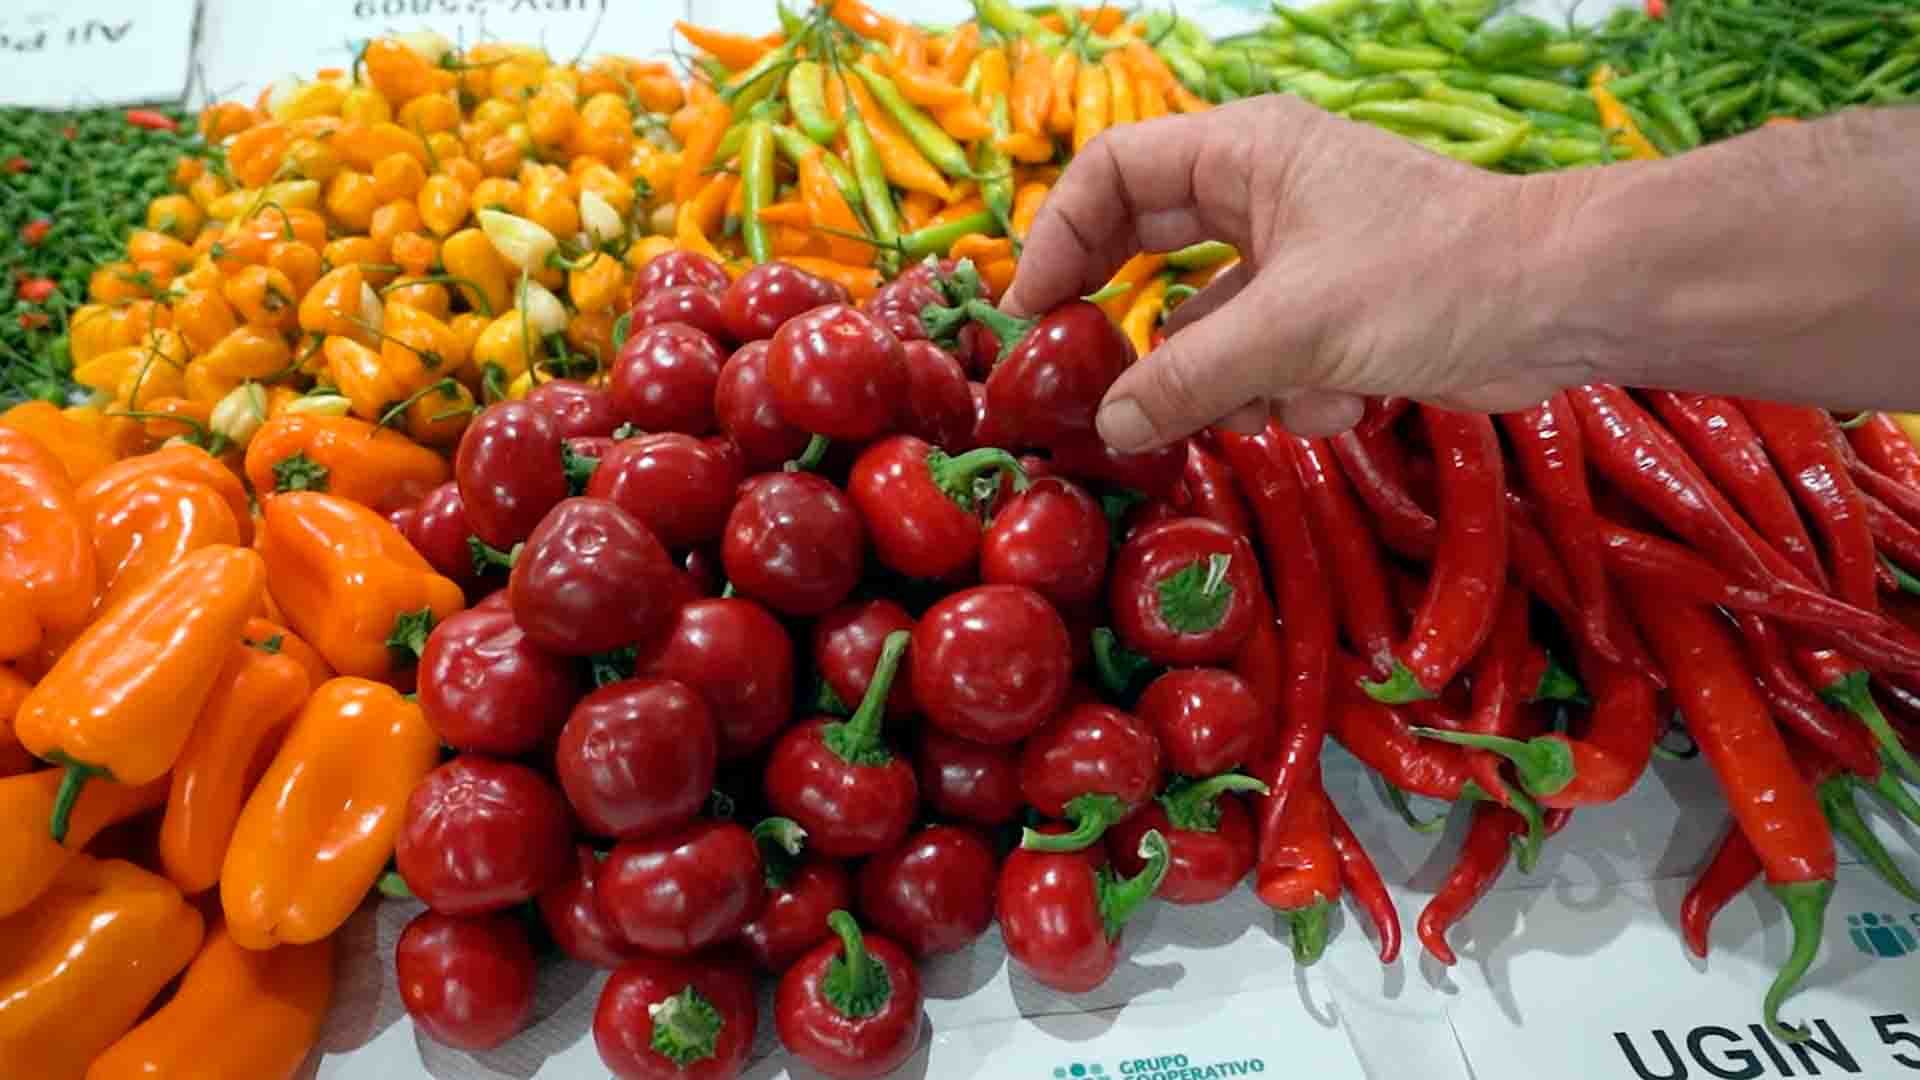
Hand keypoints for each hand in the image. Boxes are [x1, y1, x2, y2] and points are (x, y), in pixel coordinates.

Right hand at [1003, 95, 1605, 448]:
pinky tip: (1345, 400)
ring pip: (1204, 332)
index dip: (1059, 239)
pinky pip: (1261, 367)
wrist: (1564, 308)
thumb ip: (1187, 377)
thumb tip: (1108, 426)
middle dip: (1139, 335)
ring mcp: (1293, 260)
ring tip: (1283, 399)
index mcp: (1244, 152)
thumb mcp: (1293, 329)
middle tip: (1087, 388)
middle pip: (1150, 258)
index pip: (1113, 174)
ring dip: (1233, 383)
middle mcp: (1260, 196)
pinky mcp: (1327, 320)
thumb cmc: (1432, 278)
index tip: (1029, 315)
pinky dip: (1290, 397)